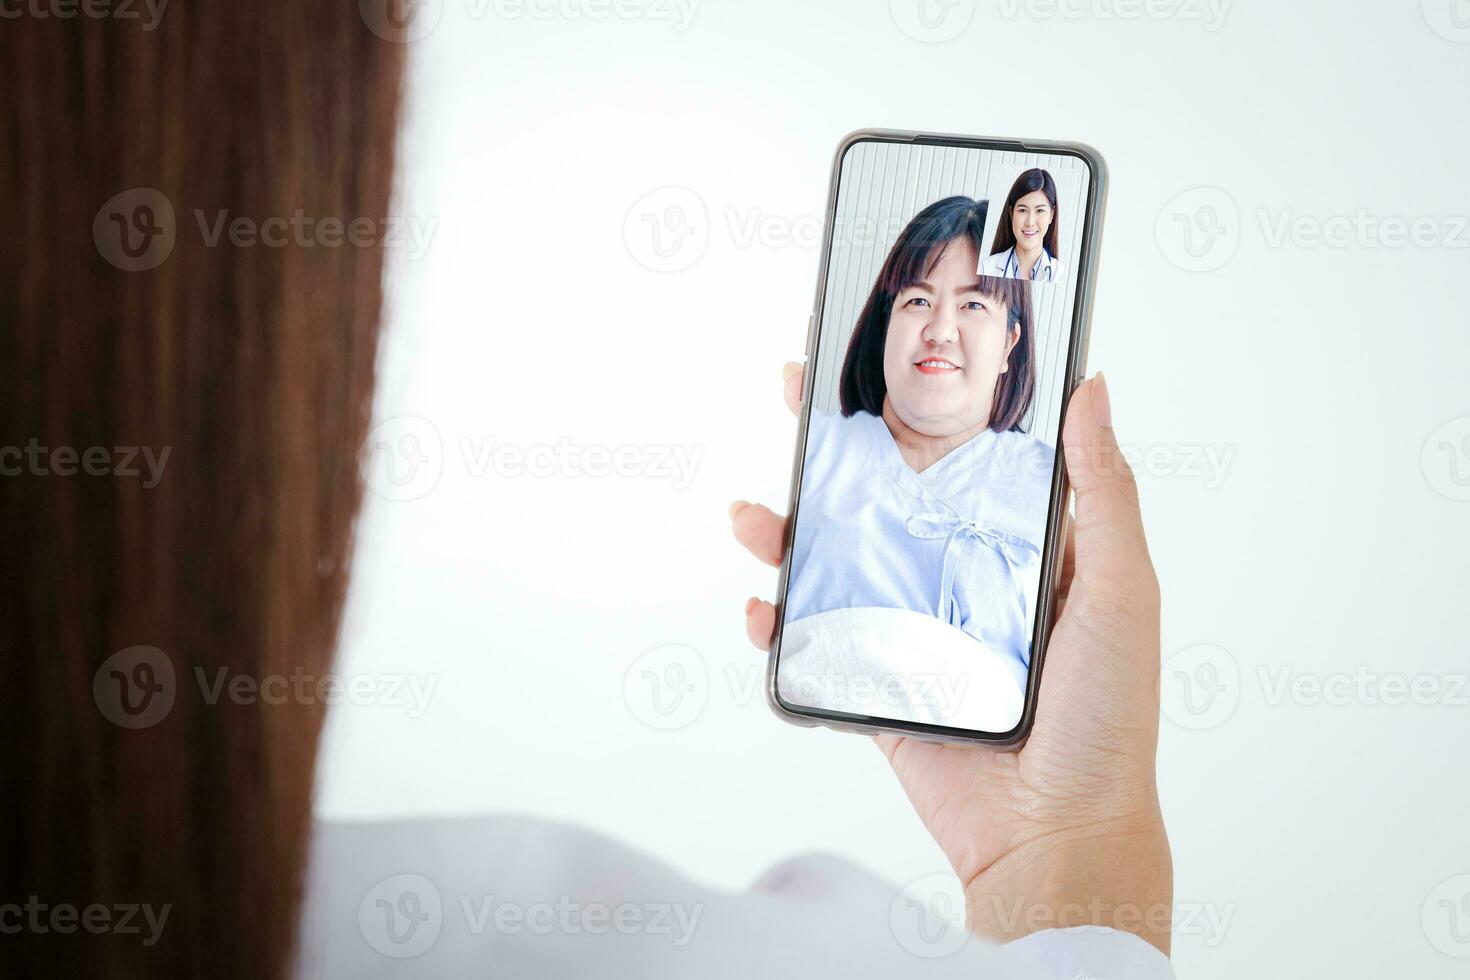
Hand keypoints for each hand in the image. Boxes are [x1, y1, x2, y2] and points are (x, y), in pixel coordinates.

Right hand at [731, 361, 1171, 953]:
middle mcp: (963, 580)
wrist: (1058, 835)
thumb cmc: (1108, 717)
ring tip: (755, 518)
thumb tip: (1093, 388)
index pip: (962, 459)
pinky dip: (780, 625)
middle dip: (834, 450)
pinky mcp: (880, 686)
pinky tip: (764, 608)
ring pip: (838, 565)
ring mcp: (915, 632)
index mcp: (1021, 549)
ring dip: (788, 534)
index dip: (917, 409)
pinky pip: (818, 645)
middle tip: (795, 397)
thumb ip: (1103, 493)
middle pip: (885, 500)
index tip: (877, 363)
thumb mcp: (1119, 590)